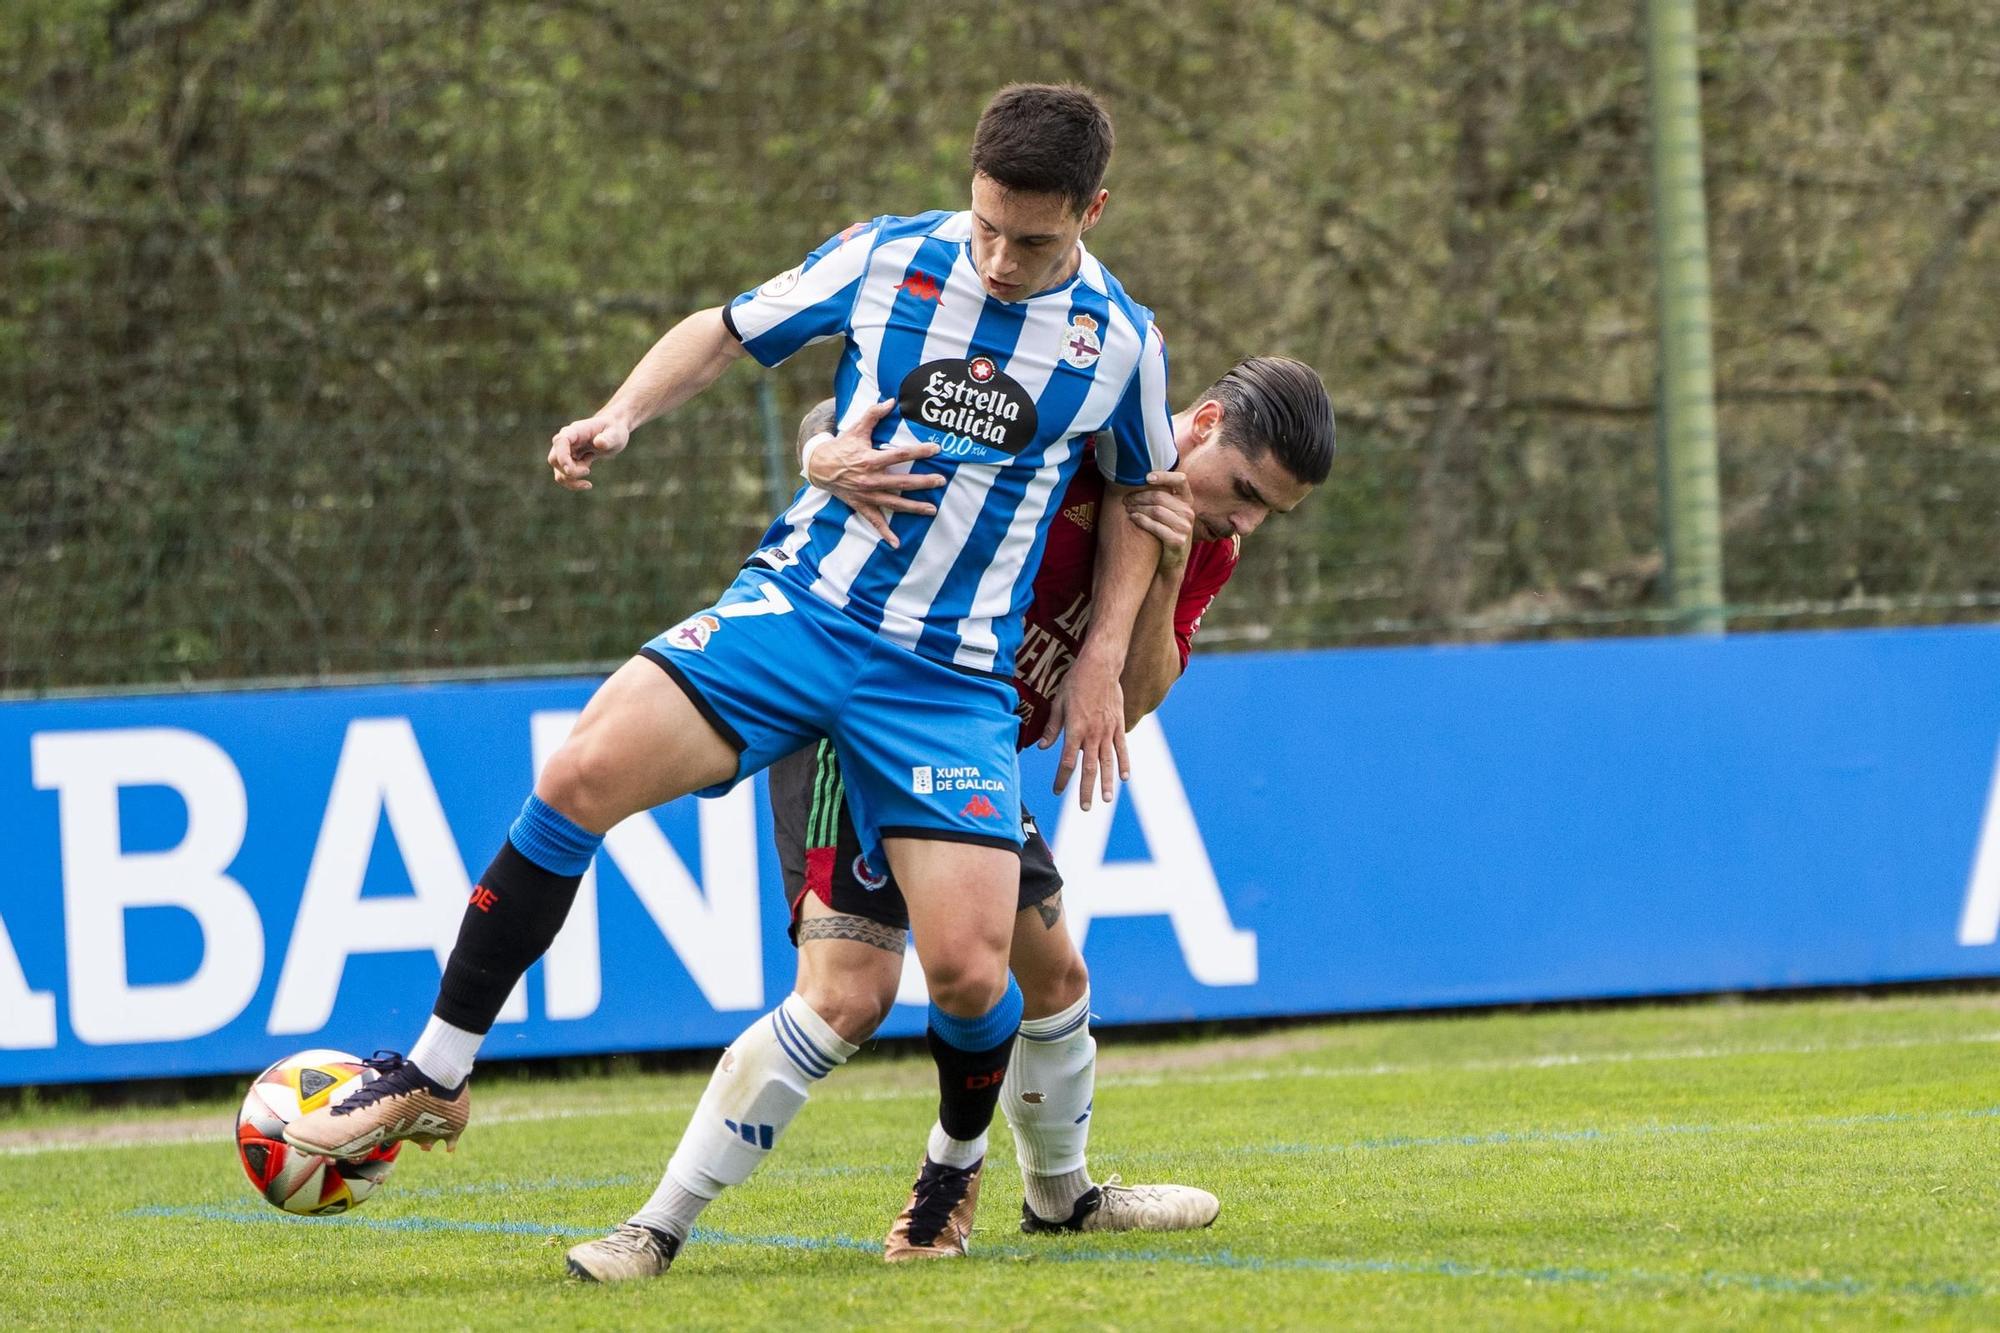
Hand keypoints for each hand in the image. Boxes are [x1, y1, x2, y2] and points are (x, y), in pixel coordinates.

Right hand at [547, 415, 631, 491]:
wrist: (612, 434)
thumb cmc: (614, 431)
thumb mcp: (616, 434)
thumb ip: (609, 439)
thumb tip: (599, 443)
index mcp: (575, 431)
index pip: (560, 441)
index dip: (562, 456)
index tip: (570, 470)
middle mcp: (566, 441)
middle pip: (554, 459)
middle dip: (569, 471)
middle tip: (587, 470)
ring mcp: (565, 452)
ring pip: (558, 471)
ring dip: (572, 479)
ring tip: (589, 470)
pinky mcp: (569, 462)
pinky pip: (564, 476)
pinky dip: (573, 483)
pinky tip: (588, 485)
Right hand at [806, 399, 944, 548]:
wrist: (819, 466)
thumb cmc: (842, 446)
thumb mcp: (856, 429)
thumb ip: (874, 414)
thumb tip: (890, 400)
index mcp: (870, 459)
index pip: (899, 454)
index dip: (919, 451)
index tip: (936, 450)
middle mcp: (869, 479)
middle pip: (901, 482)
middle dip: (923, 482)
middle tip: (941, 482)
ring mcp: (866, 494)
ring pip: (894, 503)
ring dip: (914, 508)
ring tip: (932, 510)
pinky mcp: (861, 505)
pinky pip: (874, 521)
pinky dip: (885, 534)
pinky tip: (897, 544)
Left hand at [1043, 650, 1129, 810]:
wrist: (1100, 666)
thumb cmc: (1076, 683)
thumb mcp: (1058, 703)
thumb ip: (1052, 728)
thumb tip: (1042, 746)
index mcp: (1074, 730)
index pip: (1066, 762)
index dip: (1062, 779)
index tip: (1058, 791)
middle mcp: (1092, 734)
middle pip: (1089, 768)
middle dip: (1086, 789)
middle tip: (1085, 807)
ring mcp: (1107, 731)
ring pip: (1107, 762)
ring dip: (1106, 782)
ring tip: (1106, 799)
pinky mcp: (1119, 725)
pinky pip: (1122, 748)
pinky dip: (1124, 763)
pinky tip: (1125, 777)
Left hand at [1123, 470, 1195, 568]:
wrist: (1171, 563)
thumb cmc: (1165, 533)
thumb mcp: (1169, 513)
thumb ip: (1162, 496)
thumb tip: (1140, 476)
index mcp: (1188, 501)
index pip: (1181, 480)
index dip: (1164, 476)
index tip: (1146, 477)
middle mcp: (1189, 513)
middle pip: (1160, 496)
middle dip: (1139, 496)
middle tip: (1126, 500)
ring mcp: (1185, 527)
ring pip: (1156, 510)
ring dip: (1138, 508)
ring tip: (1127, 509)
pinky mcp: (1178, 541)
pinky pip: (1155, 526)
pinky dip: (1141, 521)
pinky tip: (1133, 518)